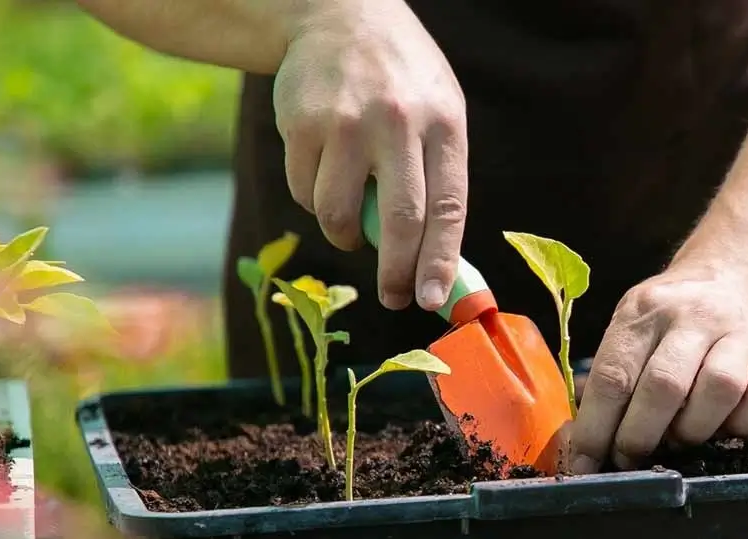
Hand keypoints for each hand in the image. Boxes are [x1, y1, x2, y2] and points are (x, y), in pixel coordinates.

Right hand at [273, 0, 467, 311]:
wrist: (339, 15)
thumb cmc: (401, 83)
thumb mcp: (438, 115)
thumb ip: (438, 182)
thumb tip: (434, 267)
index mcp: (442, 124)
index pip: (447, 208)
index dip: (440, 261)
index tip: (433, 300)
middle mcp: (397, 122)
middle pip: (399, 221)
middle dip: (395, 273)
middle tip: (393, 299)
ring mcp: (345, 122)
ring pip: (339, 215)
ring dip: (344, 235)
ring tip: (351, 219)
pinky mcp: (300, 123)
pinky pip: (304, 193)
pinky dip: (314, 200)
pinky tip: (324, 171)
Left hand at [569, 263, 747, 473]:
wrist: (730, 280)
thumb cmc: (666, 322)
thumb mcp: (629, 328)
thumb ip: (610, 380)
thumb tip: (584, 448)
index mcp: (645, 310)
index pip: (614, 375)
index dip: (596, 429)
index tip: (584, 463)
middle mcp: (694, 315)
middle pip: (665, 386)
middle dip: (639, 437)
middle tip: (628, 459)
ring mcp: (739, 333)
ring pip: (720, 390)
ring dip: (691, 431)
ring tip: (677, 438)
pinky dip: (742, 425)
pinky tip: (722, 424)